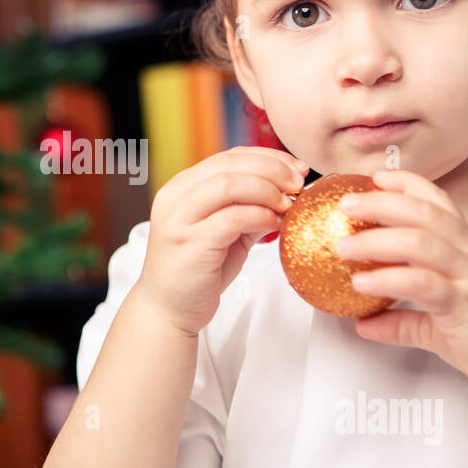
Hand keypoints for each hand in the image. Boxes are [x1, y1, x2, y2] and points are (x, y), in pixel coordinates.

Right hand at [138, 146, 308, 336]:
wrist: (169, 310)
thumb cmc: (199, 271)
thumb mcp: (226, 231)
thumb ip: (248, 208)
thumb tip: (289, 191)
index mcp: (182, 187)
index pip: (229, 157)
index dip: (268, 157)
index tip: (298, 168)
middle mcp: (175, 197)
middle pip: (229, 165)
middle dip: (272, 169)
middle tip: (298, 184)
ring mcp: (179, 219)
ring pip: (228, 185)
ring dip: (266, 190)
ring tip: (288, 205)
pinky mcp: (189, 243)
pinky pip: (231, 218)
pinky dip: (259, 216)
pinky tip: (274, 225)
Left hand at [332, 168, 467, 402]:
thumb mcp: (437, 325)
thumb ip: (402, 320)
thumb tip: (365, 322)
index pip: (439, 203)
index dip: (407, 185)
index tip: (376, 178)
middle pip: (425, 213)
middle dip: (383, 203)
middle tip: (347, 204)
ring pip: (422, 242)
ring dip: (377, 240)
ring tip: (344, 246)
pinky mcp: (467, 303)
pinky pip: (423, 283)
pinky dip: (388, 279)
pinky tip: (362, 284)